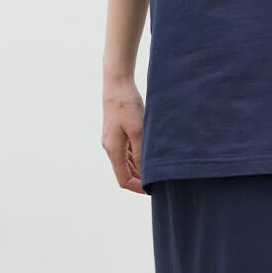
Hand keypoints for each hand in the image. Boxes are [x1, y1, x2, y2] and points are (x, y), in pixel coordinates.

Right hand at [102, 77, 148, 191]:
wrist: (117, 83)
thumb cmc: (127, 104)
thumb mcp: (138, 130)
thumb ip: (141, 153)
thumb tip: (146, 173)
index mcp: (113, 150)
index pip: (123, 180)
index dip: (138, 188)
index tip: (154, 189)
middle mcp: (111, 148)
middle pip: (125, 173)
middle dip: (141, 179)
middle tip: (161, 180)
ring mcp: (113, 140)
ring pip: (127, 163)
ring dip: (140, 169)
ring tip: (159, 169)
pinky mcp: (117, 133)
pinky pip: (128, 152)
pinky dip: (138, 158)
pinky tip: (151, 155)